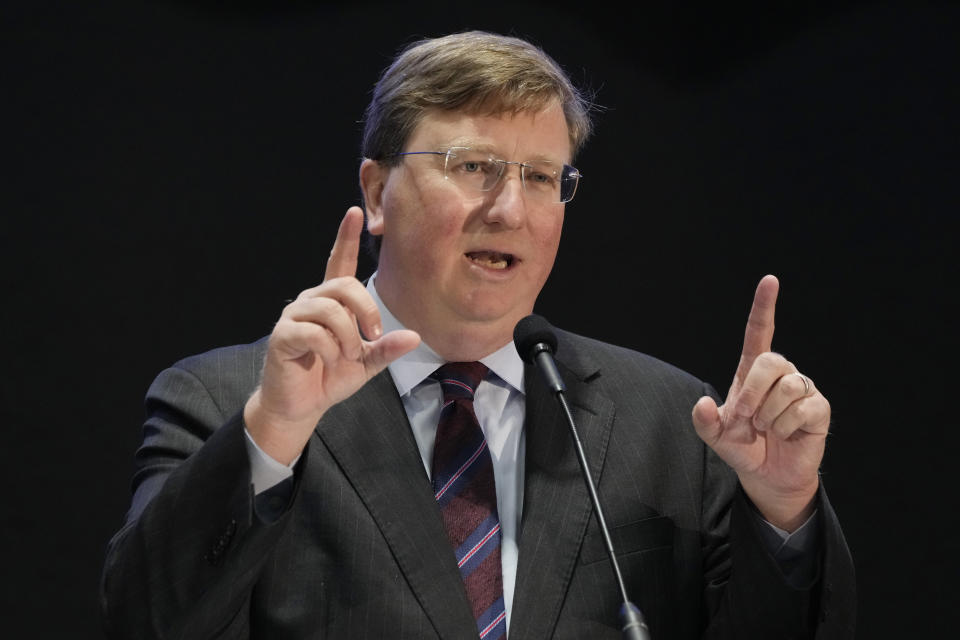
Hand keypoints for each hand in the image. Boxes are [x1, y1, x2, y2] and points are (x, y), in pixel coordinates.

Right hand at [244, 207, 420, 463]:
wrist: (301, 405)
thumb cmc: (330, 377)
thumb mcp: (366, 364)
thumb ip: (386, 348)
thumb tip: (414, 336)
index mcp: (332, 303)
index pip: (339, 262)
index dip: (346, 237)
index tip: (355, 212)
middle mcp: (311, 302)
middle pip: (344, 285)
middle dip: (366, 311)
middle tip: (372, 337)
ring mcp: (294, 316)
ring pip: (331, 309)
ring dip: (347, 336)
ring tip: (346, 355)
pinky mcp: (282, 336)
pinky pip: (314, 332)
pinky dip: (329, 348)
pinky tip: (328, 359)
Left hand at [691, 275, 829, 530]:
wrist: (768, 476)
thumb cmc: (744, 447)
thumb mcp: (716, 437)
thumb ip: (704, 422)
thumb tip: (703, 404)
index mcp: (752, 372)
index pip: (759, 332)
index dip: (764, 306)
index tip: (770, 281)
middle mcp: (779, 375)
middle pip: (771, 360)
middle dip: (753, 391)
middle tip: (746, 417)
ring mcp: (801, 390)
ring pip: (788, 386)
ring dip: (770, 415)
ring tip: (767, 429)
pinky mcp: (819, 409)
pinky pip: (804, 408)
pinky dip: (787, 426)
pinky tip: (785, 434)